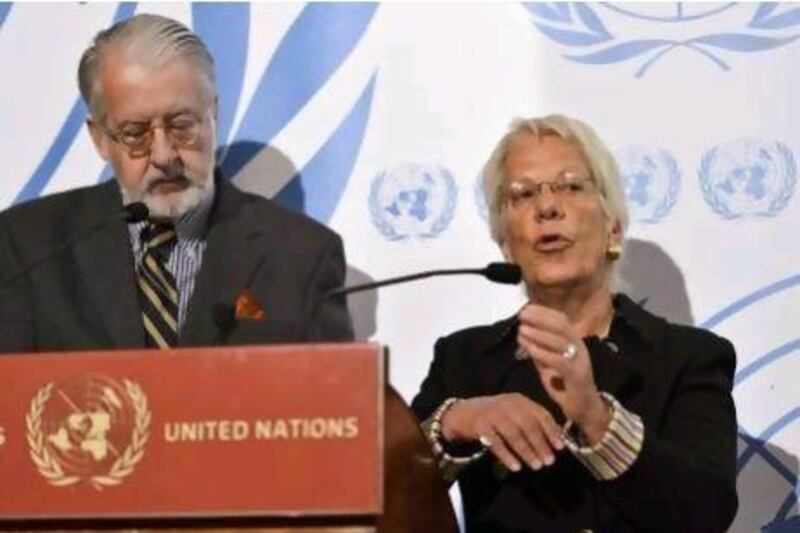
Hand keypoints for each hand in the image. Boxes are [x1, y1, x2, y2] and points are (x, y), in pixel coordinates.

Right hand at [441, 393, 563, 471]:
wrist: (462, 413)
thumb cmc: (495, 415)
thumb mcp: (514, 412)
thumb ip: (532, 420)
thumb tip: (557, 438)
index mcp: (519, 400)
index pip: (540, 414)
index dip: (551, 431)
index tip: (560, 447)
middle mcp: (507, 404)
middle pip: (528, 425)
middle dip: (540, 444)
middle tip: (549, 461)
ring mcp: (493, 414)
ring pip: (513, 434)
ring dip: (526, 451)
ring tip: (536, 466)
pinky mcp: (480, 426)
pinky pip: (496, 443)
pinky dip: (507, 456)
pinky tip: (516, 467)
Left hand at [517, 304, 610, 443]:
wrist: (585, 409)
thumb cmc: (566, 385)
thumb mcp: (548, 365)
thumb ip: (539, 350)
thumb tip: (523, 333)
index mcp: (573, 342)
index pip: (561, 319)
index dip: (543, 312)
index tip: (525, 309)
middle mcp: (579, 347)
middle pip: (562, 325)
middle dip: (540, 318)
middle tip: (522, 316)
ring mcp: (580, 361)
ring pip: (560, 341)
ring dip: (539, 334)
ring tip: (522, 331)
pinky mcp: (578, 375)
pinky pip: (561, 361)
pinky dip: (544, 354)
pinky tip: (531, 350)